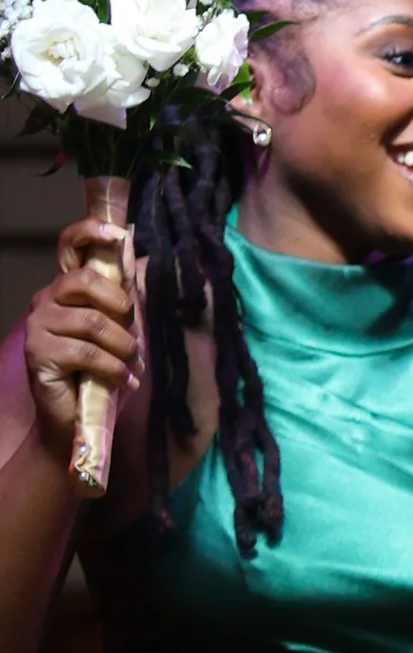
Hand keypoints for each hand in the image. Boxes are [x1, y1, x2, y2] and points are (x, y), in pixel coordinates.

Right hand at [22, 214, 139, 474]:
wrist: (78, 421)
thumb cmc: (101, 374)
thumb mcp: (120, 332)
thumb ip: (123, 301)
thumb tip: (135, 260)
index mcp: (66, 290)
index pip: (68, 246)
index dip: (89, 232)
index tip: (117, 233)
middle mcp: (46, 300)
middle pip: (85, 280)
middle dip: (120, 309)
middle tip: (132, 339)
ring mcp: (38, 326)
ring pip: (94, 323)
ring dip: (124, 349)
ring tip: (129, 368)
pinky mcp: (39, 354)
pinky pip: (88, 352)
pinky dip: (114, 369)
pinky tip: (121, 381)